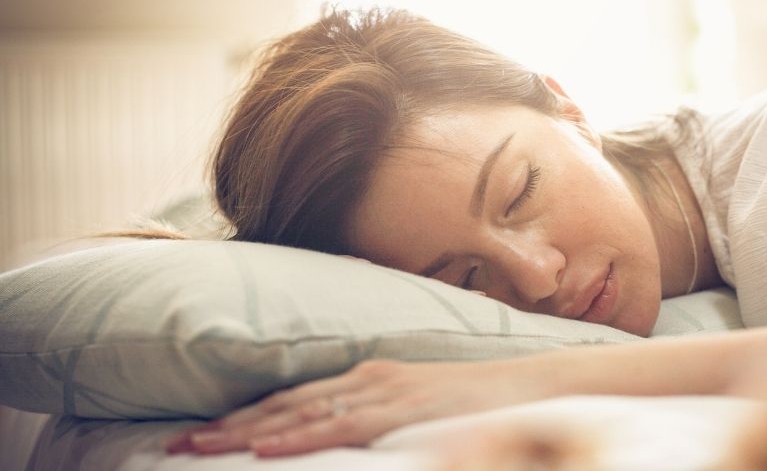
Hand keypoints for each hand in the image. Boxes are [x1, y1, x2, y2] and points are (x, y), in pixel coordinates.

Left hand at [165, 357, 546, 457]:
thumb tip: (340, 436)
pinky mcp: (403, 408)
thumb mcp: (421, 406)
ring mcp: (384, 391)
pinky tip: (264, 447)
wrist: (535, 384)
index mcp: (369, 377)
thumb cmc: (480, 401)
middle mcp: (367, 378)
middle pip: (283, 403)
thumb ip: (380, 417)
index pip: (292, 399)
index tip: (198, 434)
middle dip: (226, 425)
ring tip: (198, 447)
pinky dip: (298, 435)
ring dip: (245, 431)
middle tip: (173, 443)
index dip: (241, 417)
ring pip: (300, 413)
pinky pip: (341, 425)